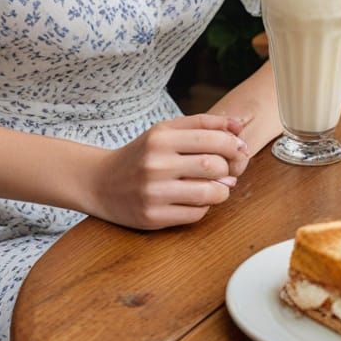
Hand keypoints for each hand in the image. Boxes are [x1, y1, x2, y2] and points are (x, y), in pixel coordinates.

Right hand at [90, 114, 249, 229]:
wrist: (101, 183)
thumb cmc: (141, 155)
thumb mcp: (165, 131)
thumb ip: (202, 124)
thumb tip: (239, 124)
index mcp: (161, 137)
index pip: (211, 137)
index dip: (233, 144)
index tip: (239, 149)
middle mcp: (156, 163)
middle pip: (213, 165)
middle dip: (228, 168)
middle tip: (228, 170)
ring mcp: (154, 191)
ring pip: (209, 193)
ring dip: (222, 191)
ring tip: (217, 186)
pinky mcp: (153, 216)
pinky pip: (195, 214)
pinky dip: (204, 207)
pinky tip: (195, 199)